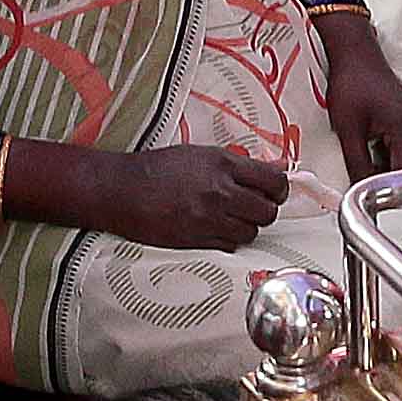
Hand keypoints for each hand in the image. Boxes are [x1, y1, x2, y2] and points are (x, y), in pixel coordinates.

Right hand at [98, 143, 289, 251]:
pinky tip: (215, 229)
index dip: (280, 190)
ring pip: (251, 232)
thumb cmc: (158, 169)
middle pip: (268, 211)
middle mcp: (219, 192)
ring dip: (246, 227)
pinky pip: (230, 246)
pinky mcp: (197, 240)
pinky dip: (229, 240)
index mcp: (222, 164)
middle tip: (254, 207)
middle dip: (265, 210)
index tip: (275, 192)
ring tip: (230, 218)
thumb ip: (242, 163)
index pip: (274, 181)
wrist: (121, 191)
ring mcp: (208, 218)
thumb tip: (279, 167)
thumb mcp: (201, 155)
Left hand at [318, 19, 401, 179]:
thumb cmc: (351, 85)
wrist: (356, 56)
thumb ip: (357, 164)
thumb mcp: (348, 129)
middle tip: (368, 193)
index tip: (376, 207)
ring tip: (368, 169)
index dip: (391, 195)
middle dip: (392, 185)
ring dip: (392, 172)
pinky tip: (374, 155)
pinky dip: (394, 159)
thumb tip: (358, 193)